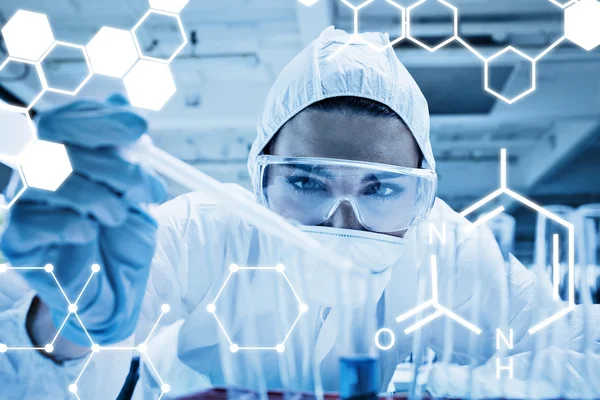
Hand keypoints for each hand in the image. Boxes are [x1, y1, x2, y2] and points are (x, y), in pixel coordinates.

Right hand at [0, 98, 166, 346]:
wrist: (119, 286)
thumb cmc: (123, 235)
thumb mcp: (135, 188)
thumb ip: (125, 148)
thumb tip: (119, 99)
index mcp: (59, 157)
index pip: (64, 120)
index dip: (101, 119)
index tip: (141, 127)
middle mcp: (33, 174)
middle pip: (55, 143)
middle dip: (111, 163)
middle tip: (145, 188)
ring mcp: (20, 207)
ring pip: (45, 179)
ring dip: (97, 196)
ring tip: (120, 215)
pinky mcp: (15, 242)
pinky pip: (29, 221)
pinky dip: (68, 223)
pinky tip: (88, 233)